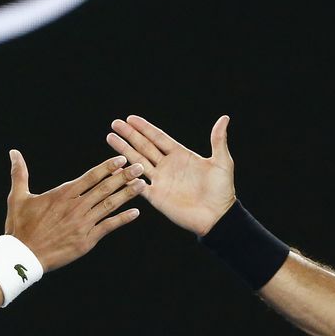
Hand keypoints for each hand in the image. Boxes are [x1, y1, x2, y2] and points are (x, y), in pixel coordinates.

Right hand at [4, 150, 144, 271]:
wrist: (22, 256)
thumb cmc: (19, 227)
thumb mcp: (18, 197)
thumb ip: (20, 173)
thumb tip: (14, 152)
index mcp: (62, 194)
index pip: (90, 176)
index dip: (107, 167)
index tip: (121, 160)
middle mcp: (76, 206)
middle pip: (105, 187)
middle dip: (124, 176)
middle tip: (140, 167)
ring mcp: (83, 224)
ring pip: (109, 205)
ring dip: (127, 194)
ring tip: (142, 185)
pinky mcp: (86, 240)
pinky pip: (108, 226)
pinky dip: (122, 219)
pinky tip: (135, 212)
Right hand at [107, 114, 235, 235]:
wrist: (217, 217)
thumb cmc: (222, 190)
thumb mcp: (222, 162)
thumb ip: (218, 140)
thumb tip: (225, 118)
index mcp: (180, 155)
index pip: (158, 138)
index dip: (145, 128)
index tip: (131, 118)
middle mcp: (167, 166)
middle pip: (144, 146)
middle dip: (130, 135)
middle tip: (115, 123)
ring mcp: (160, 181)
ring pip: (137, 162)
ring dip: (124, 150)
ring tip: (110, 138)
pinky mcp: (156, 196)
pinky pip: (138, 185)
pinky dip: (127, 177)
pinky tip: (115, 167)